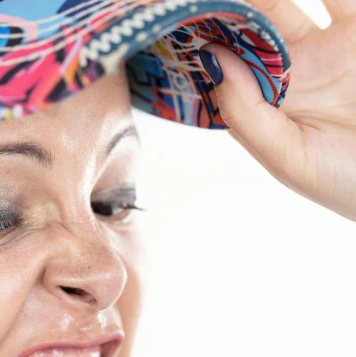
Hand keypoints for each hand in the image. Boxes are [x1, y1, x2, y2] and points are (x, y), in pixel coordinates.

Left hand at [198, 0, 355, 220]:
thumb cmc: (348, 182)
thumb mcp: (289, 157)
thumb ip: (245, 113)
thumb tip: (210, 59)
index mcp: (264, 105)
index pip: (222, 67)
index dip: (200, 44)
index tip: (174, 19)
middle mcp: (290, 74)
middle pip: (247, 31)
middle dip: (224, 11)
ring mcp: (326, 49)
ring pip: (282, 7)